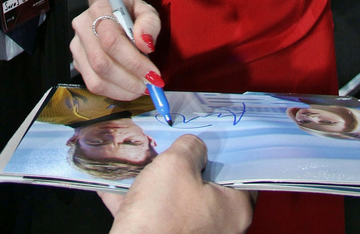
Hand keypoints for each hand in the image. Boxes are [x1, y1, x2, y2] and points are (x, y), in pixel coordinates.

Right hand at [71, 0, 162, 100]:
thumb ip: (149, 24)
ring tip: (141, 88)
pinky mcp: (78, 61)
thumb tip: (146, 45)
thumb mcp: (145, 10)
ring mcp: (77, 46)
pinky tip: (129, 88)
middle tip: (150, 85)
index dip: (134, 62)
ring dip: (123, 90)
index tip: (153, 74)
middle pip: (102, 64)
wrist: (110, 6)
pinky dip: (114, 92)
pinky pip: (93, 84)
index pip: (112, 41)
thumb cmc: (129, 9)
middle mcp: (83, 28)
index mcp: (99, 10)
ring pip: (96, 79)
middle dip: (129, 80)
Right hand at [99, 135, 254, 233]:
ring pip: (178, 200)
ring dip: (158, 182)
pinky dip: (141, 202)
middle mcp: (221, 227)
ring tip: (141, 163)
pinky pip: (157, 216)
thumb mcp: (176, 164)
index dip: (222, 149)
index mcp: (235, 209)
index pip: (239, 171)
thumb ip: (191, 146)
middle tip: (171, 145)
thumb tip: (194, 146)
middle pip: (206, 184)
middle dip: (184, 164)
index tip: (207, 134)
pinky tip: (120, 186)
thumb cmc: (161, 213)